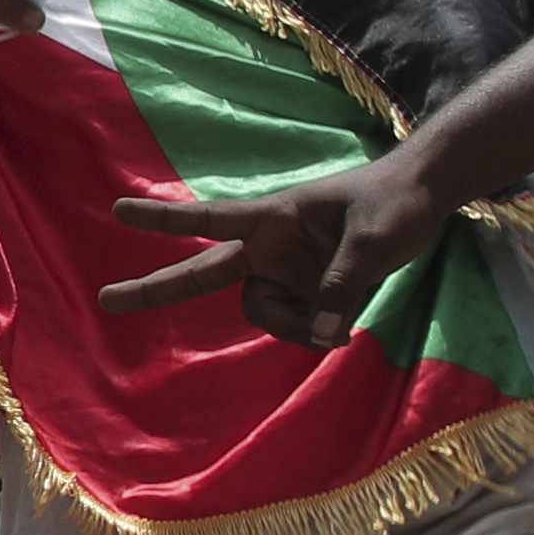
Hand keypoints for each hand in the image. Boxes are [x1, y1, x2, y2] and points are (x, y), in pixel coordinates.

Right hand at [99, 155, 455, 338]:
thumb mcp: (373, 241)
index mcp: (274, 217)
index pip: (210, 219)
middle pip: (204, 274)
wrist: (426, 198)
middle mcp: (270, 247)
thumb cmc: (395, 201)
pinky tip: (342, 329)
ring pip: (263, 313)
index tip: (120, 210)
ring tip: (336, 329)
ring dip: (291, 328)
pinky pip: (298, 324)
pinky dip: (316, 331)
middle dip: (156, 289)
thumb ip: (343, 287)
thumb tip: (323, 336)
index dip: (166, 217)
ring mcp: (286, 272)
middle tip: (107, 299)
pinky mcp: (309, 292)